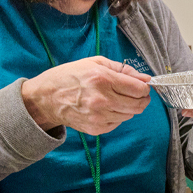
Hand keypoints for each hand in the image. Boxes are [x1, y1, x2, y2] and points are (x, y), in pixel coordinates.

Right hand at [21, 56, 150, 134]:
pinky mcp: (96, 129)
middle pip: (138, 104)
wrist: (46, 99)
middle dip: (142, 98)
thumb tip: (146, 78)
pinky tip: (106, 107)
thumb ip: (123, 70)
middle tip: (136, 94)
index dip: (145, 87)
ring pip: (130, 115)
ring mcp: (99, 116)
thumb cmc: (70, 77)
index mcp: (103, 79)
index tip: (143, 85)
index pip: (139, 89)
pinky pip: (118, 123)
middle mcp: (103, 99)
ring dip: (129, 107)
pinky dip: (117, 115)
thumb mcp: (95, 63)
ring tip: (116, 99)